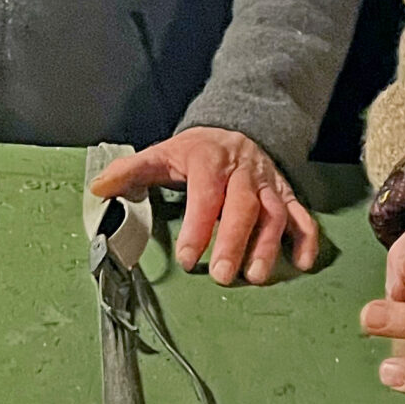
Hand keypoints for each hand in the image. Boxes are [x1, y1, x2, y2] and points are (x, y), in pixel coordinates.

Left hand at [89, 127, 317, 286]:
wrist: (238, 127)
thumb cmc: (196, 152)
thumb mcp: (162, 153)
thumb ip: (131, 171)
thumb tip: (98, 187)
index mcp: (210, 160)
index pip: (205, 195)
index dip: (198, 227)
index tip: (187, 258)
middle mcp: (244, 172)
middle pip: (244, 206)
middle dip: (234, 241)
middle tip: (221, 275)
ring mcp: (269, 184)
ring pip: (275, 214)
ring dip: (268, 246)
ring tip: (255, 277)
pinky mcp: (287, 195)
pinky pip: (302, 216)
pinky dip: (306, 239)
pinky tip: (302, 264)